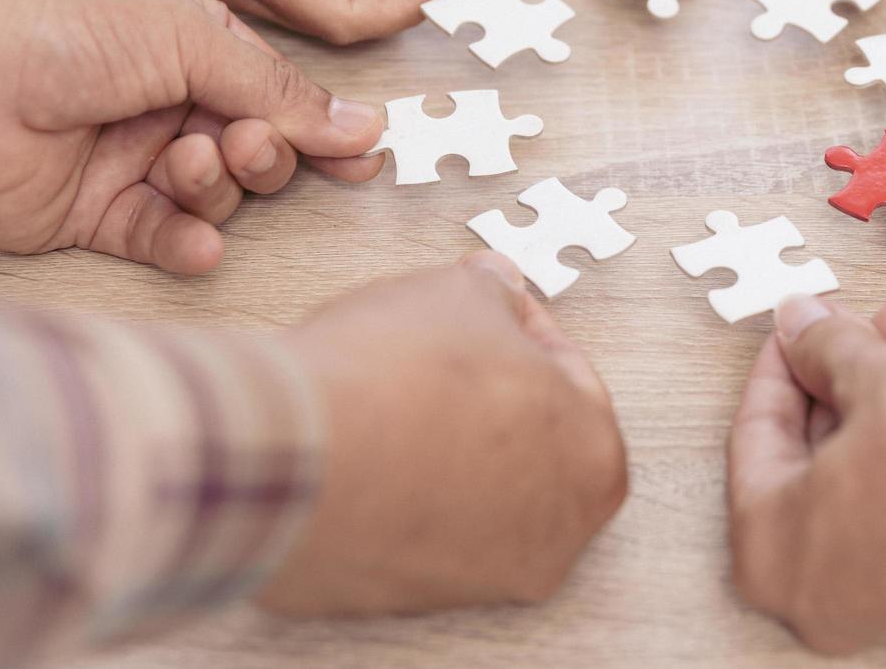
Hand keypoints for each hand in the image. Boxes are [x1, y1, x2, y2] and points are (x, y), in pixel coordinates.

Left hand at [0, 0, 383, 273]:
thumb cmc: (60, 13)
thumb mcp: (191, 33)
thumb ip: (276, 87)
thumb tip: (358, 125)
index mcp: (192, 52)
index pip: (276, 98)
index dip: (319, 129)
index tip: (361, 156)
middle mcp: (164, 108)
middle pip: (255, 153)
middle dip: (265, 153)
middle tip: (247, 142)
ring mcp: (127, 163)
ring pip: (214, 197)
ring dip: (217, 186)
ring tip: (188, 160)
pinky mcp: (90, 217)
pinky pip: (160, 240)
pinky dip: (187, 243)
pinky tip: (199, 240)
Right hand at [259, 252, 626, 613]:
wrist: (292, 455)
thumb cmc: (396, 376)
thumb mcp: (462, 292)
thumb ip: (495, 291)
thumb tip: (494, 286)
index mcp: (593, 460)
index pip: (569, 379)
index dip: (523, 331)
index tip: (493, 312)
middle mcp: (552, 538)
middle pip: (526, 443)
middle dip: (489, 393)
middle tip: (446, 350)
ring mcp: (480, 579)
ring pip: (471, 492)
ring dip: (442, 445)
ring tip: (395, 394)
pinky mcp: (405, 599)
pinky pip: (414, 529)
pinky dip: (398, 490)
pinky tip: (366, 445)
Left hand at [728, 295, 885, 653]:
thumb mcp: (876, 377)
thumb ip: (824, 346)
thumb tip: (798, 323)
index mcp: (770, 545)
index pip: (755, 432)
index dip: (782, 360)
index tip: (799, 323)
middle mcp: (817, 584)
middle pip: (822, 444)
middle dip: (858, 365)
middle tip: (877, 319)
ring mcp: (882, 591)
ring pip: (877, 458)